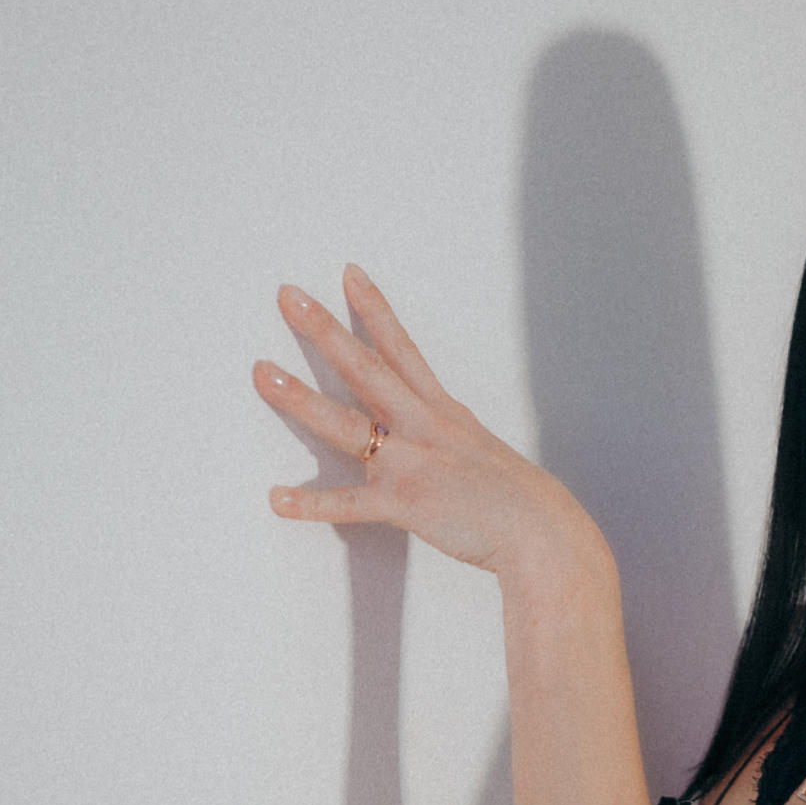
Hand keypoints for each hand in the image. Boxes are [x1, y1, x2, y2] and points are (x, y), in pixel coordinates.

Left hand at [253, 265, 589, 574]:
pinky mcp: (406, 503)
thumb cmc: (517, 497)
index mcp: (441, 411)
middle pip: (365, 368)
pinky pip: (349, 504)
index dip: (374, 309)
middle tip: (287, 297)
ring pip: (347, 424)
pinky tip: (277, 500)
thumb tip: (433, 431)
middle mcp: (423, 426)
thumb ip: (448, 435)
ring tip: (263, 374)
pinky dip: (311, 505)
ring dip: (300, 399)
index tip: (348, 274)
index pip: (401, 348)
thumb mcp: (481, 449)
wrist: (541, 529)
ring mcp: (412, 463)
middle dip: (323, 330)